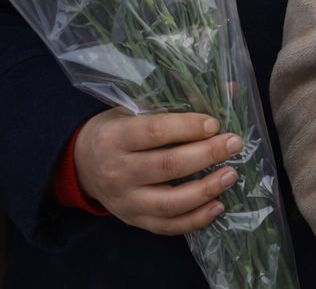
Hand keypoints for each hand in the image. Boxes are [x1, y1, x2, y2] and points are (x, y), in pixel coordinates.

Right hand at [73, 109, 244, 235]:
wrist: (81, 165)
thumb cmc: (115, 130)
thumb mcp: (133, 108)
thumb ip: (177, 101)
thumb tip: (229, 89)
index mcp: (115, 137)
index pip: (155, 132)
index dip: (188, 127)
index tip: (215, 123)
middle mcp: (118, 172)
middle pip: (168, 166)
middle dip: (206, 155)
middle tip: (234, 144)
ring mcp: (125, 201)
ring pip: (170, 202)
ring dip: (206, 190)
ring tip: (231, 174)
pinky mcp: (133, 220)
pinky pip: (167, 226)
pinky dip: (195, 219)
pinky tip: (217, 206)